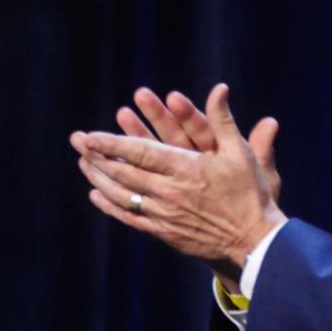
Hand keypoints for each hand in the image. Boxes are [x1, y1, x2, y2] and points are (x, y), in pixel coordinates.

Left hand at [71, 84, 285, 271]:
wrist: (254, 242)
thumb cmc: (250, 194)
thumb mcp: (240, 153)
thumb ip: (223, 120)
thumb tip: (219, 88)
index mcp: (186, 169)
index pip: (140, 153)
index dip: (112, 144)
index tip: (90, 136)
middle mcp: (170, 192)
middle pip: (124, 172)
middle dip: (97, 156)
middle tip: (77, 143)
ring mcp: (164, 214)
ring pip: (122, 195)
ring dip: (99, 178)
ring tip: (82, 163)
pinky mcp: (164, 232)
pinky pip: (130, 217)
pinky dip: (110, 205)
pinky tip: (97, 195)